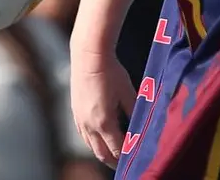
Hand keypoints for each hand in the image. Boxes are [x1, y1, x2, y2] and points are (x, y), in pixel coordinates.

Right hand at [70, 41, 136, 167]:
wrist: (89, 55)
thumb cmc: (111, 71)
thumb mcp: (128, 92)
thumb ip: (136, 112)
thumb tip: (144, 126)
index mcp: (104, 122)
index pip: (117, 149)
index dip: (128, 156)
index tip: (137, 159)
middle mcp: (89, 124)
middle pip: (102, 153)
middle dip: (115, 161)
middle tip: (126, 165)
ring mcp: (80, 119)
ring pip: (91, 146)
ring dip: (103, 152)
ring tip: (114, 155)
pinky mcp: (75, 111)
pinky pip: (83, 135)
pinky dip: (93, 142)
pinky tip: (100, 139)